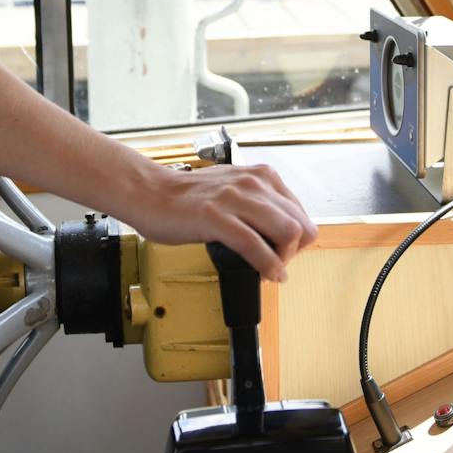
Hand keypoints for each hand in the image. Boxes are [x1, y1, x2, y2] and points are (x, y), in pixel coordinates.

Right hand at [116, 163, 316, 282]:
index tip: (282, 253)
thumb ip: (259, 206)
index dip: (297, 241)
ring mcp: (235, 198)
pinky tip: (266, 275)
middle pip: (300, 226)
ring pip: (286, 233)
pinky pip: (255, 245)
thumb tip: (282, 233)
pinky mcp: (216, 217)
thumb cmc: (187, 198)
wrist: (150, 193)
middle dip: (294, 253)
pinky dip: (268, 266)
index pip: (302, 215)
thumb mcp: (235, 192)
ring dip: (284, 261)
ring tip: (271, 271)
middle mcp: (253, 183)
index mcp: (261, 176)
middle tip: (277, 265)